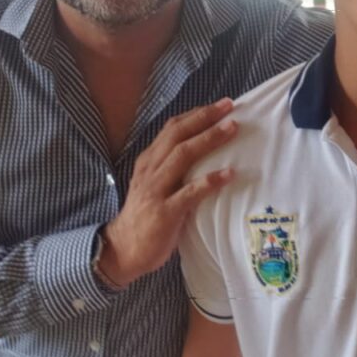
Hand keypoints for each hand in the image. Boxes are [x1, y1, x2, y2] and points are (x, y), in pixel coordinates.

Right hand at [97, 98, 237, 288]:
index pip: (172, 128)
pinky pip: (190, 193)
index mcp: (149, 161)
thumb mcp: (155, 184)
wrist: (123, 250)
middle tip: (230, 106)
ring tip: (232, 129)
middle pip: (178, 135)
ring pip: (183, 156)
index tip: (220, 105)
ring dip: (209, 139)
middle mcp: (151, 170)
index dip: (196, 114)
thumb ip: (173, 167)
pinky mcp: (165, 212)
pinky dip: (210, 181)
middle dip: (205, 118)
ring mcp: (156, 190)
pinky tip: (229, 174)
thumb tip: (205, 149)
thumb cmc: (146, 215)